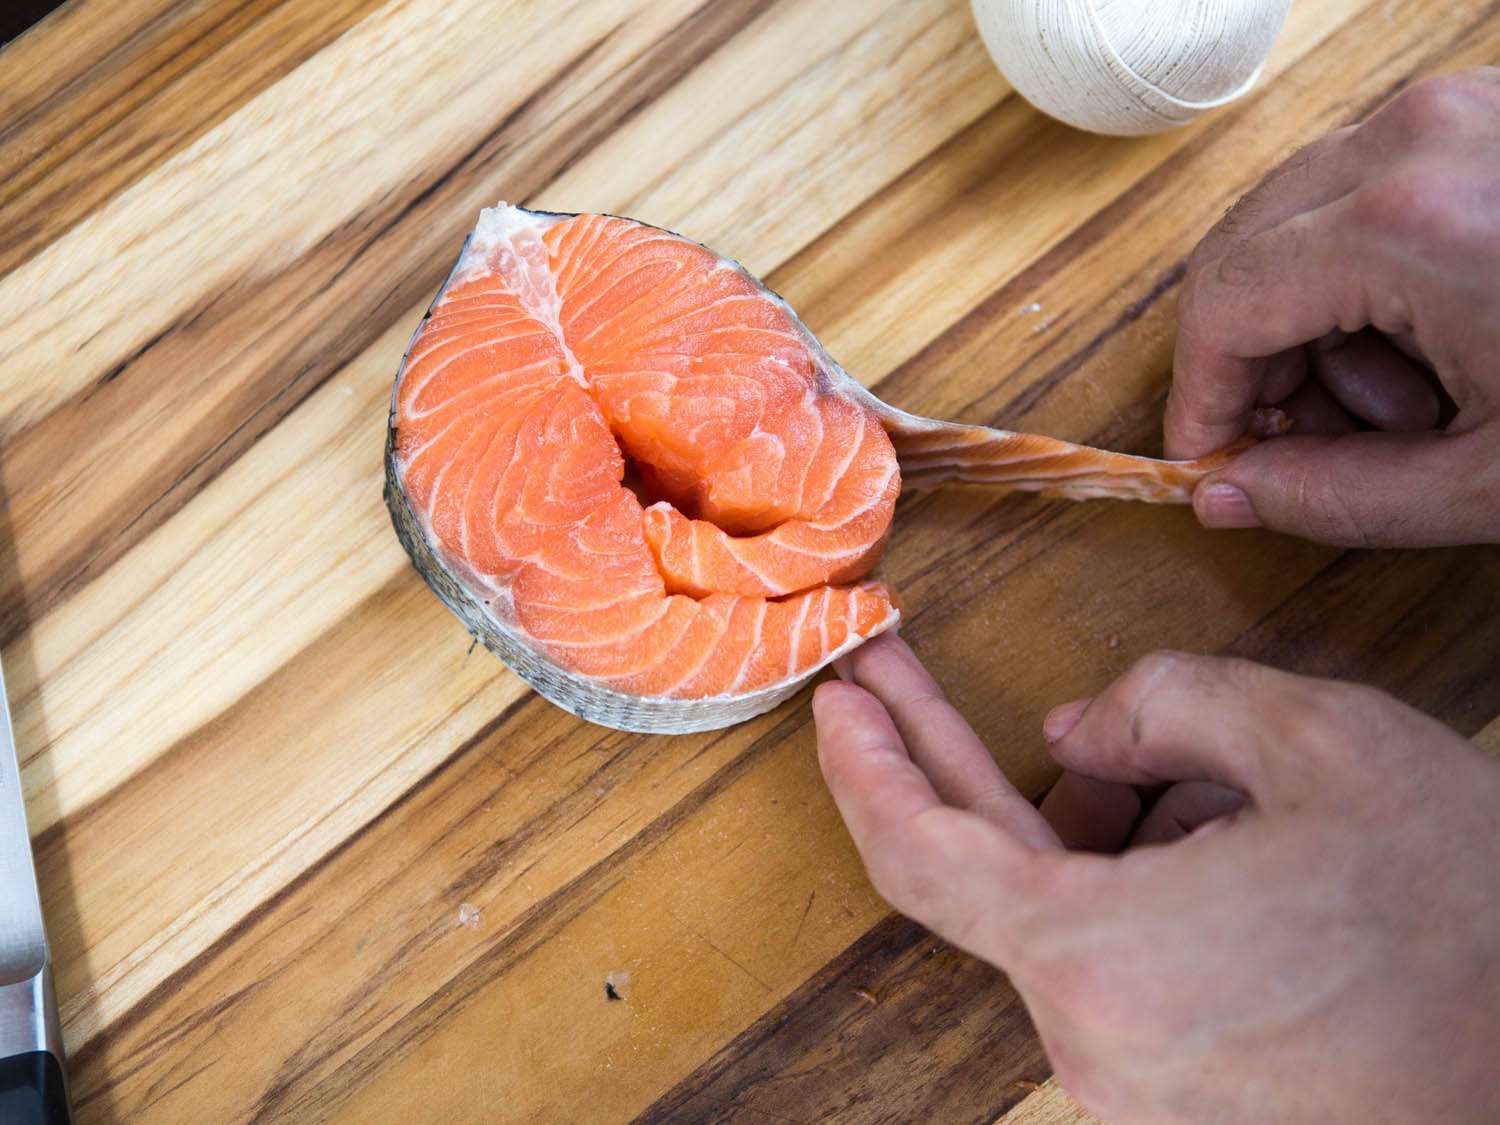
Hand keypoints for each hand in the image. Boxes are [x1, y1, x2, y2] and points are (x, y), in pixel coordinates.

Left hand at [815, 633, 1499, 1123]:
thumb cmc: (1465, 918)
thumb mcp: (1320, 748)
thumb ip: (1168, 704)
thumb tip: (1073, 732)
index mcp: (1098, 958)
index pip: (915, 853)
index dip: (862, 764)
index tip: (837, 698)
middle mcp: (1094, 1042)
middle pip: (983, 877)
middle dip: (941, 764)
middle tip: (896, 676)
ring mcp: (1137, 1082)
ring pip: (1064, 914)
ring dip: (1082, 824)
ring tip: (1165, 761)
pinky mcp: (1183, 1097)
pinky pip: (1117, 963)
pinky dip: (1126, 882)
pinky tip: (1198, 826)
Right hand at [1167, 68, 1499, 545]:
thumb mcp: (1494, 484)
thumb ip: (1335, 498)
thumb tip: (1229, 495)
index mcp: (1407, 224)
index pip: (1222, 305)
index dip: (1203, 398)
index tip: (1214, 461)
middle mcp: (1416, 137)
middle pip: (1244, 252)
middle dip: (1256, 362)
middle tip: (1310, 442)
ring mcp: (1461, 110)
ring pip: (1297, 221)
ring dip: (1318, 321)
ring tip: (1415, 397)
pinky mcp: (1493, 116)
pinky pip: (1368, 191)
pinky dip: (1371, 276)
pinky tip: (1447, 338)